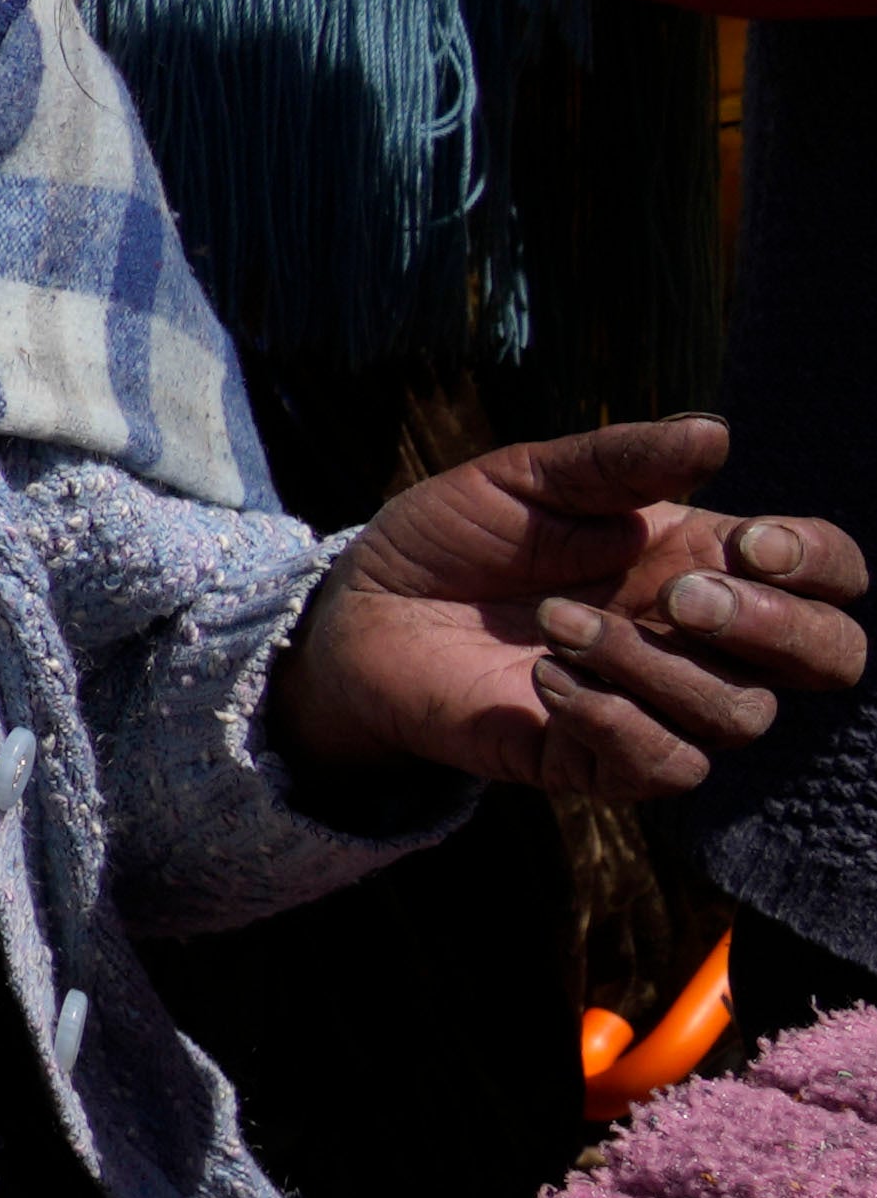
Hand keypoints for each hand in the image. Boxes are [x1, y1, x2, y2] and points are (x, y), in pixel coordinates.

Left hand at [272, 417, 872, 800]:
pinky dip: (613, 717)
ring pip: (739, 714)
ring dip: (652, 663)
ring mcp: (661, 705)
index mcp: (704, 560)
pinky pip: (669, 765)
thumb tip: (716, 432)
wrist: (368, 607)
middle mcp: (702, 639)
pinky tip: (545, 676)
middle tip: (682, 596)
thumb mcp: (527, 478)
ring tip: (556, 620)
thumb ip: (618, 461)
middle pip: (829, 658)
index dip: (819, 563)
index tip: (748, 543)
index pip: (828, 575)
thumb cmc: (460, 537)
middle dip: (775, 627)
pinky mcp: (606, 761)